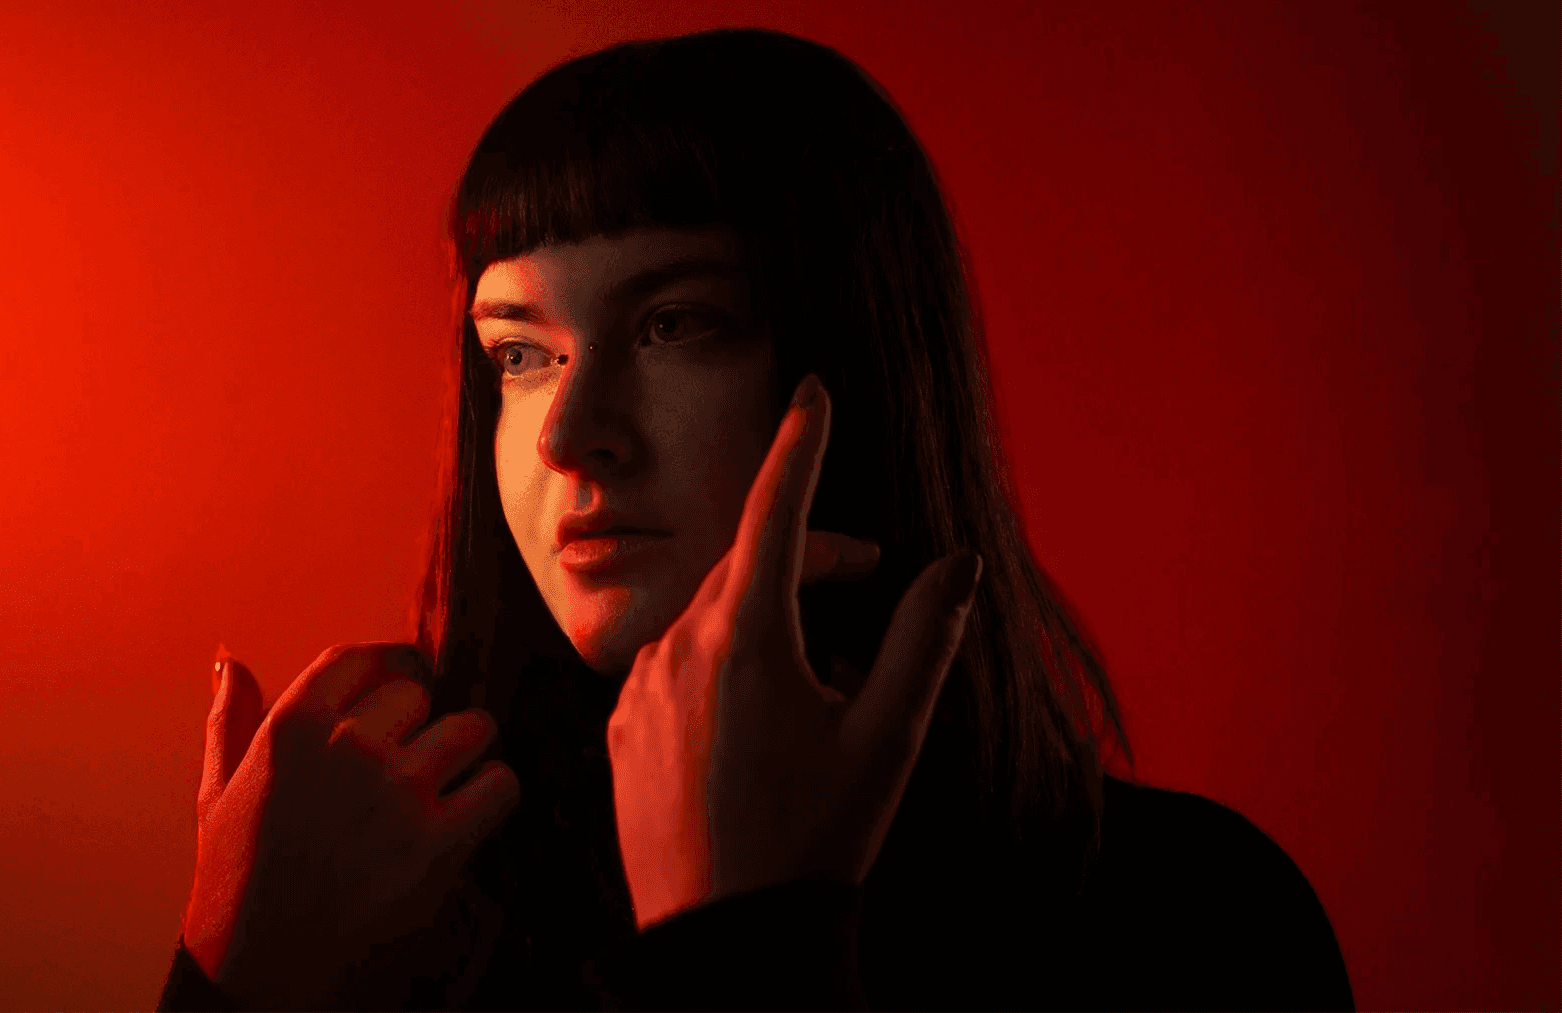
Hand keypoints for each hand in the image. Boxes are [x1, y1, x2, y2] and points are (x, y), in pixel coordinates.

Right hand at [182, 642, 519, 1009]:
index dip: (389, 669)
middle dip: (422, 722)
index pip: (362, 658)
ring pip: (472, 728)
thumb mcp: (217, 792)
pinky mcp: (437, 842)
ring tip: (449, 781)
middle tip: (413, 760)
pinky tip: (469, 813)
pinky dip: (494, 795)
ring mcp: (396, 793)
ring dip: (468, 751)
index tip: (401, 689)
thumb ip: (230, 719)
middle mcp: (347, 748)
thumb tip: (229, 659)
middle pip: (420, 691)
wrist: (259, 967)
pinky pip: (500, 785)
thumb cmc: (237, 878)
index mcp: (292, 728)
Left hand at [607, 373, 982, 929]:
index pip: (777, 510)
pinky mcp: (620, 734)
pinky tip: (757, 720)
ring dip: (766, 618)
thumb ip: (925, 638)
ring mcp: (640, 692)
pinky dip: (720, 665)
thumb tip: (957, 564)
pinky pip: (675, 668)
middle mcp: (679, 649)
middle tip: (869, 572)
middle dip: (808, 555)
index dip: (801, 444)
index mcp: (746, 638)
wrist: (727, 941)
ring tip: (820, 678)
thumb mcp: (887, 738)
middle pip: (749, 565)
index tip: (811, 388)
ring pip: (709, 617)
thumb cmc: (813, 840)